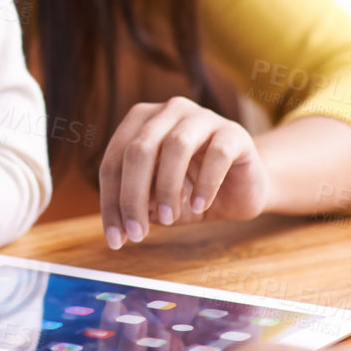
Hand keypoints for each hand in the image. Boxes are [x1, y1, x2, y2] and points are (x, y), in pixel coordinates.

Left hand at [100, 97, 271, 248]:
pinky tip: (200, 205)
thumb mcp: (157, 201)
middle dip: (132, 196)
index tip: (114, 239)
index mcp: (140, 122)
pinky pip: (217, 154)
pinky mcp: (233, 133)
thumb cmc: (191, 191)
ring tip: (169, 219)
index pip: (113, 161)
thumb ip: (139, 202)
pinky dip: (205, 184)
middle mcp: (168, 111)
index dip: (110, 201)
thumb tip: (122, 218)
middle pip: (138, 150)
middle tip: (136, 233)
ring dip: (167, 188)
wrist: (240, 190)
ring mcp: (202, 117)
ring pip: (175, 146)